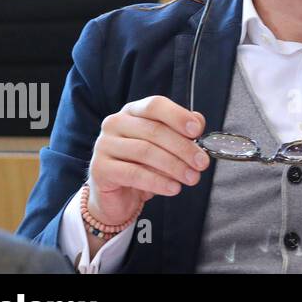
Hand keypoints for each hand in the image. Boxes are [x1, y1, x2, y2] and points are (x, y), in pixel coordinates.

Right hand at [88, 95, 209, 226]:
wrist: (117, 195)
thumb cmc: (143, 165)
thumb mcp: (165, 146)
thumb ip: (181, 131)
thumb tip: (198, 121)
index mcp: (133, 111)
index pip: (155, 105)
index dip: (178, 116)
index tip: (197, 131)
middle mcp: (116, 123)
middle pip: (154, 130)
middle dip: (183, 148)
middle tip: (202, 163)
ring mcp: (104, 145)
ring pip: (145, 152)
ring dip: (174, 166)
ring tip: (192, 178)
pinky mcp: (99, 168)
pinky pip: (133, 173)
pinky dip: (157, 181)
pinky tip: (173, 188)